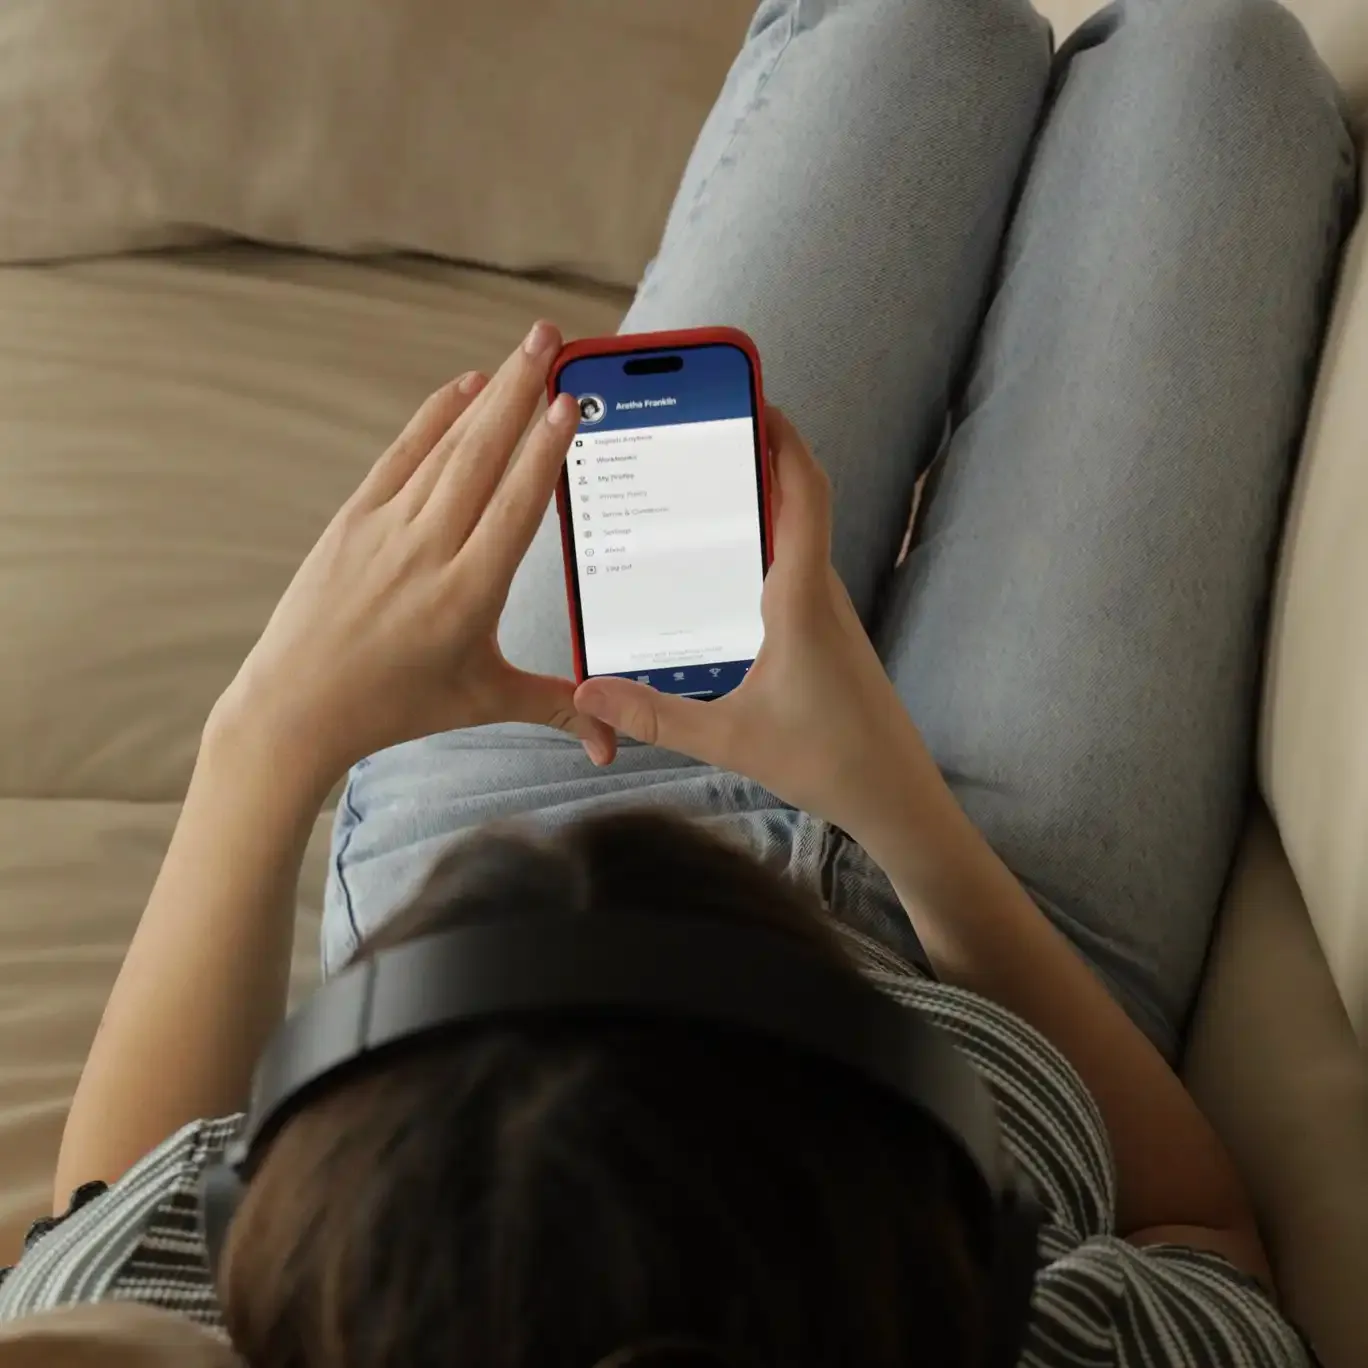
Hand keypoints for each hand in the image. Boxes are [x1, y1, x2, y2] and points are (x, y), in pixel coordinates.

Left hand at [213, 320, 615, 790]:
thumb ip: (556, 708)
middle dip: (520, 390)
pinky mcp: (353, 519)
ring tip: (522, 349)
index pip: (516, 506)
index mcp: (468, 593)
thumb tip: (611, 741)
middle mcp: (428, 550)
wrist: (296, 705)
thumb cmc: (393, 706)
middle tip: (551, 338)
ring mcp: (386, 528)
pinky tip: (462, 386)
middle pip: (482, 455)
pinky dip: (433, 416)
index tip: (568, 402)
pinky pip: (401, 455)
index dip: (543, 450)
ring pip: (446, 446)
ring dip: (487, 393)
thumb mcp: (483, 701)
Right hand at [574, 408, 934, 838]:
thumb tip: (586, 691)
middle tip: (700, 431)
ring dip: (757, 505)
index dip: (782, 436)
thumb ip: (655, 714)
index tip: (752, 396)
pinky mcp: (824, 634)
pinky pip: (791, 573)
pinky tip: (718, 573)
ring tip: (698, 488)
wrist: (898, 797)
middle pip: (795, 501)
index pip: (802, 491)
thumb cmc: (829, 762)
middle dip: (755, 456)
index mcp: (801, 598)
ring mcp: (826, 612)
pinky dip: (759, 552)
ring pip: (793, 538)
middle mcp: (819, 593)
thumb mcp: (728, 739)